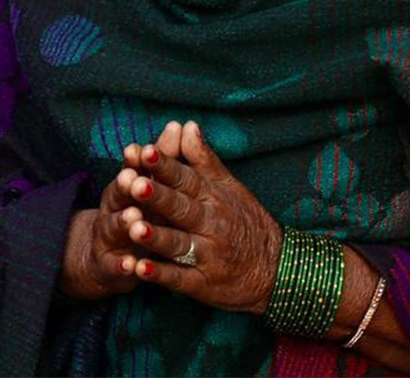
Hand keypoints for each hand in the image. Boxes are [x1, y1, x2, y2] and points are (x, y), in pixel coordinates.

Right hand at [57, 122, 182, 300]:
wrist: (107, 257)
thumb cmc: (138, 212)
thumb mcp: (148, 185)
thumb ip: (164, 157)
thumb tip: (180, 125)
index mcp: (126, 188)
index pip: (132, 169)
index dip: (136, 161)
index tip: (141, 149)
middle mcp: (113, 208)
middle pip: (120, 195)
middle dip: (127, 187)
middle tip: (135, 179)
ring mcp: (109, 237)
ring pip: (115, 227)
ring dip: (123, 222)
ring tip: (133, 217)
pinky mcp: (110, 266)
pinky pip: (117, 266)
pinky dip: (124, 266)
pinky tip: (131, 265)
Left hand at [126, 120, 282, 315]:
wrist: (277, 269)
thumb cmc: (245, 221)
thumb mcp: (229, 186)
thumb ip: (203, 158)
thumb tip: (186, 124)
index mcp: (212, 197)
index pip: (186, 177)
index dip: (164, 165)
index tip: (143, 151)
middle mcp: (210, 224)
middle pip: (180, 208)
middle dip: (156, 197)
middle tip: (132, 184)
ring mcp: (207, 255)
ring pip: (178, 244)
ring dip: (155, 237)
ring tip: (132, 228)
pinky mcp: (203, 284)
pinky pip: (179, 279)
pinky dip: (160, 276)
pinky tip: (138, 269)